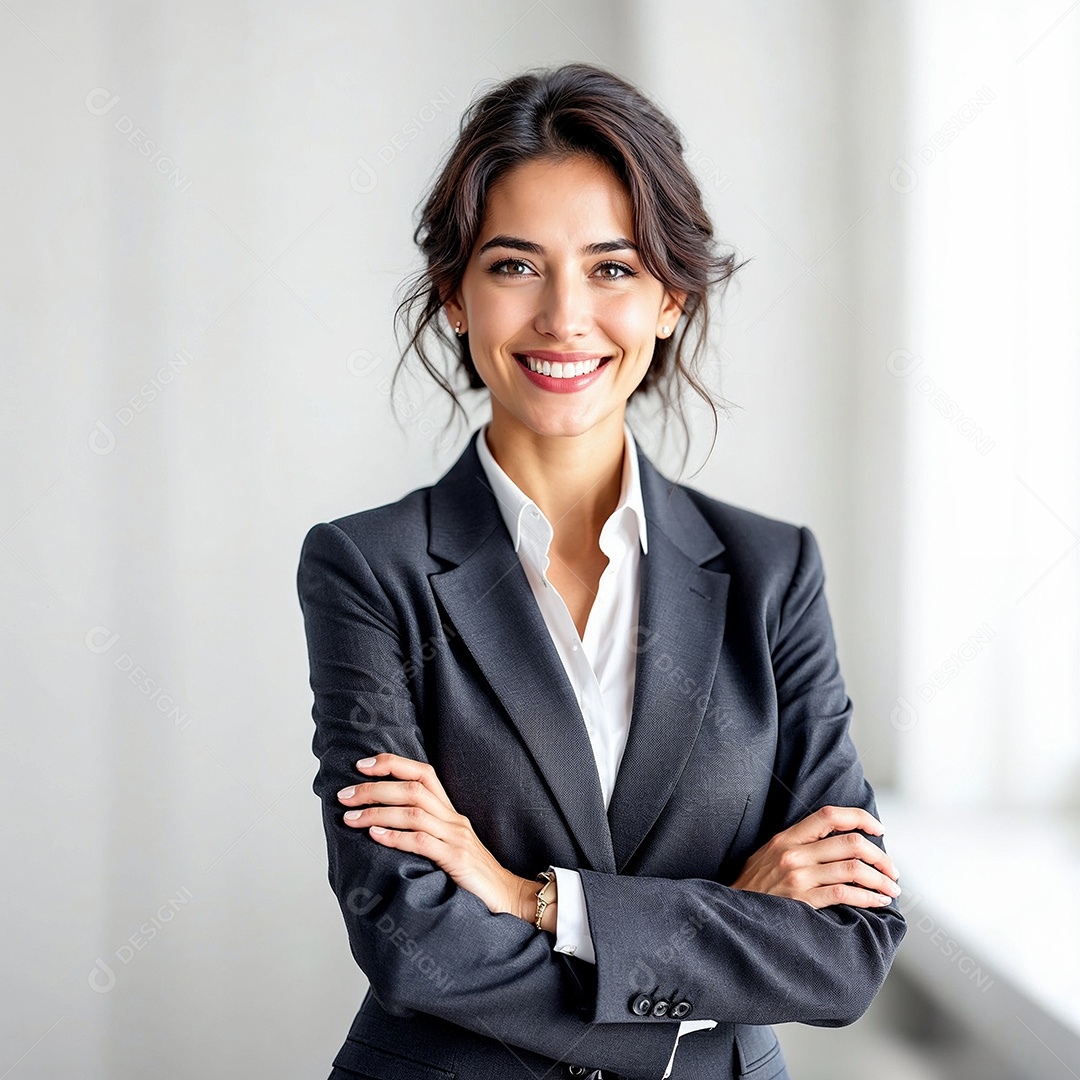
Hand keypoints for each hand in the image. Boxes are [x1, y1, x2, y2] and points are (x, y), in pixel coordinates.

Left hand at [337, 752, 538, 921]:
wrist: (508, 896)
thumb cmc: (472, 875)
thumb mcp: (448, 845)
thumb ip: (425, 831)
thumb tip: (382, 825)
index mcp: (451, 812)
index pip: (423, 773)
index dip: (393, 764)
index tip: (362, 765)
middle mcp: (454, 819)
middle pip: (413, 789)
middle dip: (374, 789)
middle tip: (344, 796)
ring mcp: (456, 838)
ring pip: (414, 812)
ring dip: (377, 812)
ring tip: (350, 818)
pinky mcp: (457, 860)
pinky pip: (422, 842)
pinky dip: (395, 837)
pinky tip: (374, 836)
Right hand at [730, 805, 900, 909]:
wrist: (732, 913)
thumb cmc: (754, 886)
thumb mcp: (768, 855)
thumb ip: (797, 845)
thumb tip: (835, 841)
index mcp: (786, 838)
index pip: (829, 815)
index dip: (859, 818)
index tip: (878, 829)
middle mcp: (793, 853)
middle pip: (850, 843)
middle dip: (880, 856)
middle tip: (892, 871)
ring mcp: (798, 876)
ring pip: (853, 869)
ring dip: (880, 880)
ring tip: (891, 889)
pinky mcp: (802, 900)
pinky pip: (845, 894)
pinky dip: (868, 898)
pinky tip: (877, 902)